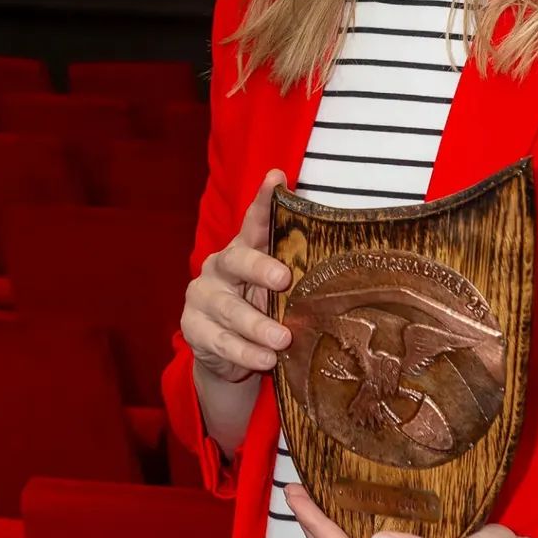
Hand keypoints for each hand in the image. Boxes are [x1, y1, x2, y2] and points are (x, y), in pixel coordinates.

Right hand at [180, 168, 292, 382]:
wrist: (233, 356)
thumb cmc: (264, 310)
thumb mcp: (280, 290)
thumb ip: (297, 272)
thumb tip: (344, 259)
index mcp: (244, 250)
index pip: (254, 221)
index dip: (264, 200)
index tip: (277, 177)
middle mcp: (220, 267)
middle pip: (236, 260)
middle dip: (258, 268)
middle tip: (283, 279)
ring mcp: (202, 297)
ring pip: (229, 308)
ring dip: (257, 325)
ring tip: (283, 339)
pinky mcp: (193, 328)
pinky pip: (220, 341)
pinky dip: (245, 352)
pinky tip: (266, 359)